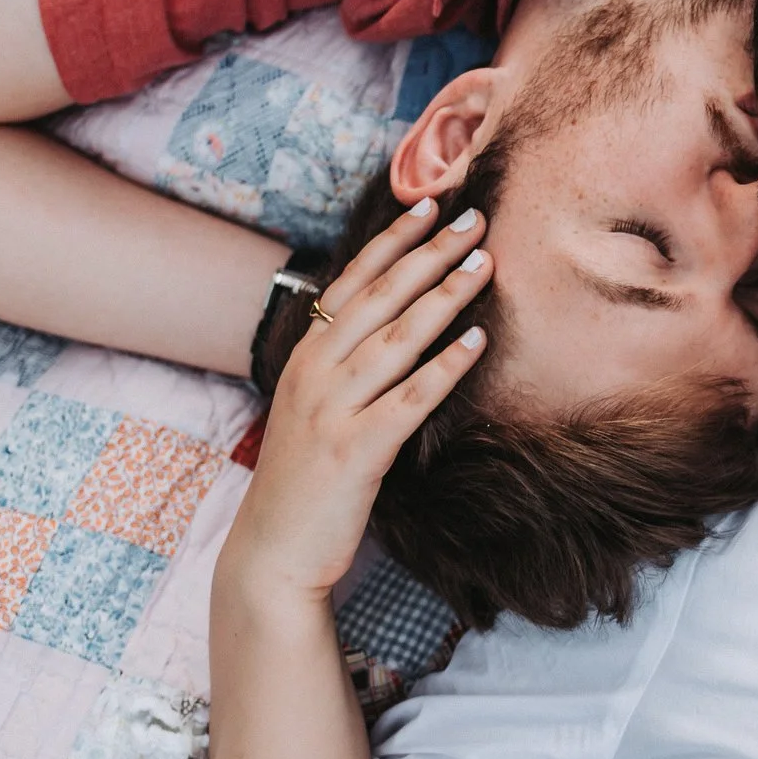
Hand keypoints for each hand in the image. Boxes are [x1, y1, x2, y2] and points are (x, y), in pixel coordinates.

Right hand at [225, 199, 493, 596]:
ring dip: (444, 296)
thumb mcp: (316, 410)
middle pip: (380, 299)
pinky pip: (410, 399)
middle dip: (430, 254)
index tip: (428, 205)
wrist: (273, 553)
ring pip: (397, 339)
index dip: (392, 242)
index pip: (352, 284)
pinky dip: (445, 366)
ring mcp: (332, 411)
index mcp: (306, 359)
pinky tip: (478, 340)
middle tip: (475, 219)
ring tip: (485, 263)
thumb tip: (393, 324)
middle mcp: (315, 375)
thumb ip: (345, 367)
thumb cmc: (305, 481)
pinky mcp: (355, 451)